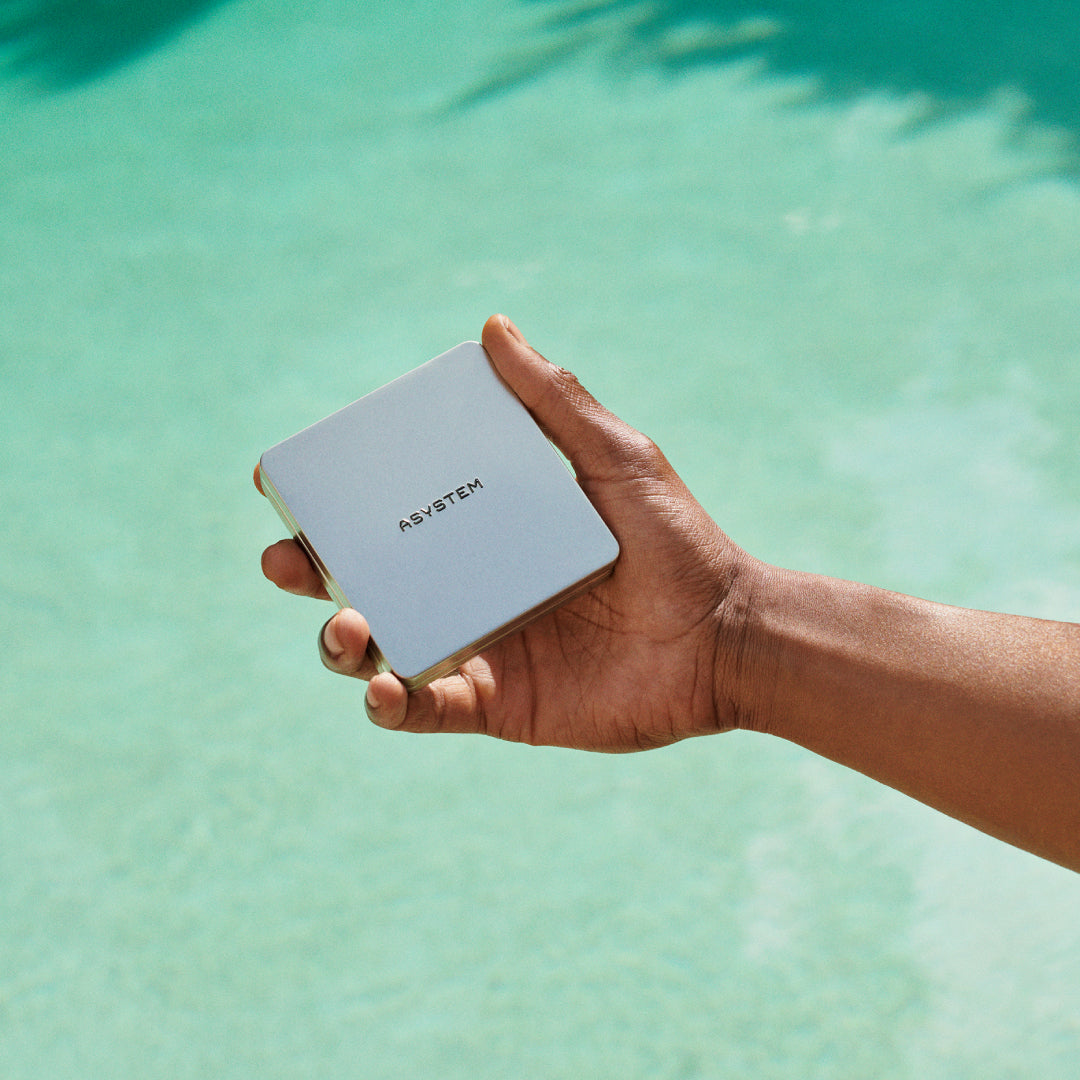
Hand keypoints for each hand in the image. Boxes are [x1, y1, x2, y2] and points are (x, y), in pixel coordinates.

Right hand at [258, 315, 762, 750]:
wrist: (724, 636)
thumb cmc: (676, 541)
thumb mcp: (614, 457)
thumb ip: (553, 399)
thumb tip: (491, 328)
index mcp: (482, 530)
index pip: (389, 513)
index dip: (330, 505)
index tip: (285, 484)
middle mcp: (468, 587)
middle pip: (364, 580)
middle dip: (311, 572)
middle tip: (289, 560)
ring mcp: (477, 648)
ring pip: (377, 650)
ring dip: (340, 642)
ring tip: (350, 627)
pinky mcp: (494, 705)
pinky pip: (421, 711)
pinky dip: (388, 705)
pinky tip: (385, 688)